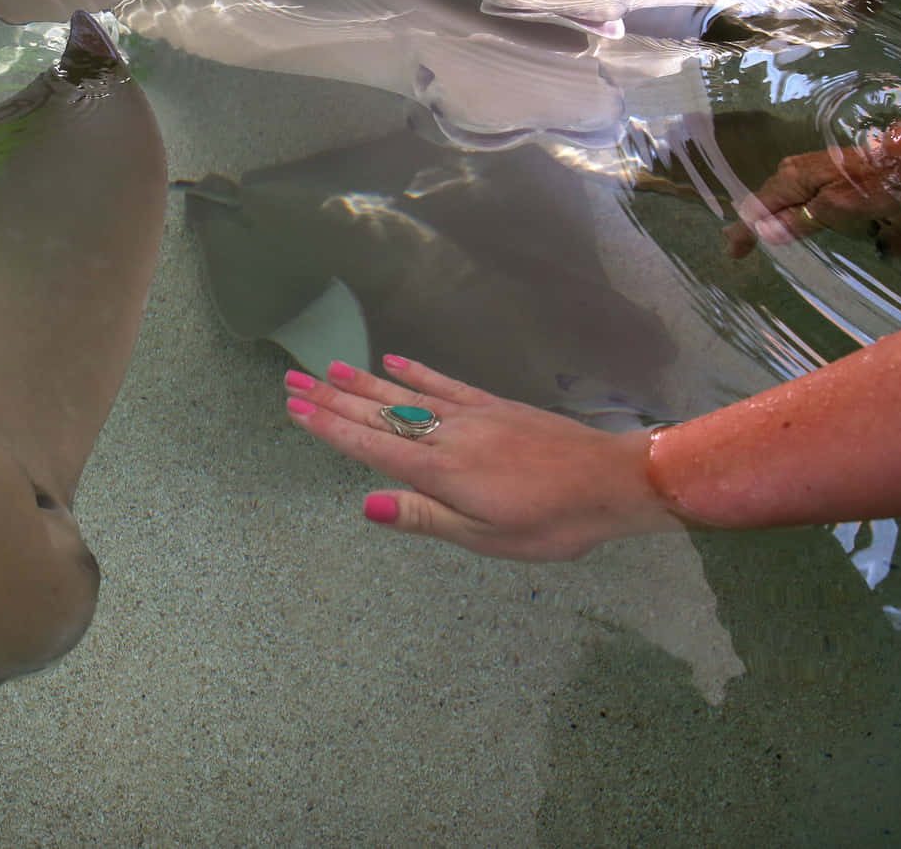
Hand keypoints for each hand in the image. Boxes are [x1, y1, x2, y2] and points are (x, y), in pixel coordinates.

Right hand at [283, 357, 683, 560]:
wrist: (610, 482)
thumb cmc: (552, 523)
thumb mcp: (486, 538)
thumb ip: (424, 518)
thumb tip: (366, 505)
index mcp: (441, 472)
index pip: (372, 447)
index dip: (330, 428)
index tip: (295, 408)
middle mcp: (448, 436)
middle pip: (379, 414)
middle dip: (332, 398)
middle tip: (291, 379)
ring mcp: (472, 416)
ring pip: (406, 395)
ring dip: (363, 381)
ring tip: (327, 367)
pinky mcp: (495, 406)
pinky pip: (447, 384)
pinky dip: (417, 373)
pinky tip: (393, 362)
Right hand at [722, 141, 900, 258]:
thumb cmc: (871, 185)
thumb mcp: (835, 208)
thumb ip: (798, 221)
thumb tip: (763, 233)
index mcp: (790, 179)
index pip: (756, 209)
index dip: (743, 232)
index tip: (732, 253)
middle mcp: (789, 170)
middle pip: (762, 201)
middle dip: (750, 224)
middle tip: (737, 247)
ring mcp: (802, 167)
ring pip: (775, 196)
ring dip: (764, 216)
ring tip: (753, 234)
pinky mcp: (816, 169)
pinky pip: (789, 192)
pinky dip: (780, 207)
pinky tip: (780, 215)